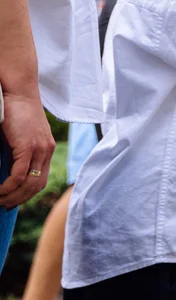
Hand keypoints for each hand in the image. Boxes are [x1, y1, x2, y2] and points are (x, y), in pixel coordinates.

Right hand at [0, 93, 55, 208]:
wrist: (18, 93)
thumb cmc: (15, 112)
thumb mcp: (20, 136)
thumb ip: (18, 153)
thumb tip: (6, 170)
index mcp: (47, 149)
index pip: (41, 179)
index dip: (27, 194)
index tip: (13, 201)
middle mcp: (47, 151)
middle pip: (37, 186)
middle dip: (19, 200)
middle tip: (3, 206)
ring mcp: (39, 149)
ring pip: (29, 184)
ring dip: (13, 197)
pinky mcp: (28, 147)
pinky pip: (19, 175)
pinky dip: (9, 187)